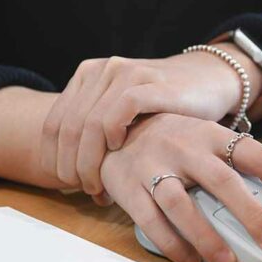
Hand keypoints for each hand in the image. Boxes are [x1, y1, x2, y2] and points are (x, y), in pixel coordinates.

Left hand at [40, 46, 261, 197]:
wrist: (208, 82)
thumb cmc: (164, 109)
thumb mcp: (121, 118)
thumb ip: (95, 136)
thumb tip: (68, 178)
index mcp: (87, 76)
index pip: (54, 124)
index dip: (54, 159)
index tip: (66, 186)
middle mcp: (101, 70)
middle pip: (68, 127)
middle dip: (71, 166)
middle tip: (84, 190)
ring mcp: (124, 73)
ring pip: (89, 124)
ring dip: (89, 161)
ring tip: (99, 184)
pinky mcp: (149, 81)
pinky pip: (118, 111)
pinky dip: (112, 135)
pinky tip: (119, 149)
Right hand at [99, 113, 261, 261]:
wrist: (114, 127)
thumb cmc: (170, 141)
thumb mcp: (204, 143)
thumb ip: (232, 169)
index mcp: (212, 135)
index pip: (259, 156)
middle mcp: (186, 147)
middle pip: (224, 182)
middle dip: (252, 215)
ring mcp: (155, 165)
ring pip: (183, 205)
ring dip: (207, 237)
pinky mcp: (129, 186)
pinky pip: (151, 220)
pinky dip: (173, 244)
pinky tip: (190, 260)